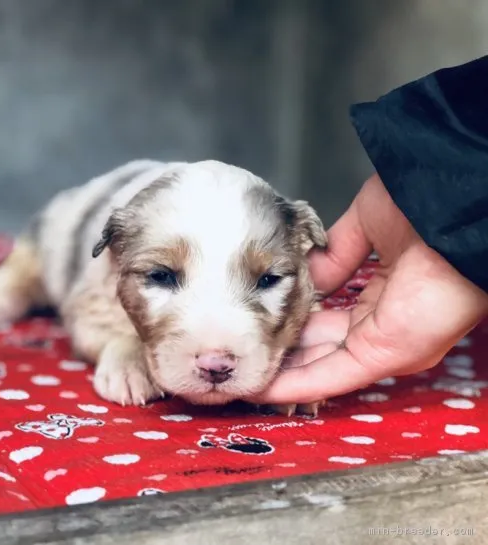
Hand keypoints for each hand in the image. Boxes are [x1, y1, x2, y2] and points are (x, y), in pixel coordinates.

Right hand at [257, 174, 487, 403]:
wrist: (445, 207)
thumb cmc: (420, 207)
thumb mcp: (364, 226)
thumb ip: (332, 255)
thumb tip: (300, 275)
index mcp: (380, 292)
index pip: (325, 317)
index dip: (287, 323)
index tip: (252, 325)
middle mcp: (380, 322)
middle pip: (318, 347)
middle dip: (277, 353)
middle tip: (236, 357)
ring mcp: (382, 342)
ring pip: (319, 367)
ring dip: (278, 376)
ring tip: (236, 378)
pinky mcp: (382, 355)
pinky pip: (331, 376)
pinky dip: (294, 385)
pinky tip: (258, 388)